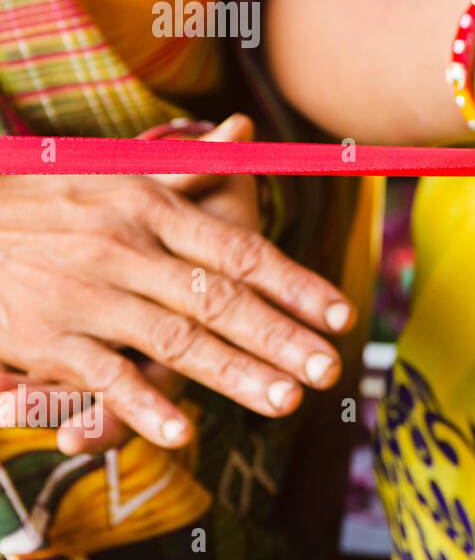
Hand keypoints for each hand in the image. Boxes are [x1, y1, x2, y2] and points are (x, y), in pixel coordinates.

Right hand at [0, 115, 355, 451]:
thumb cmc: (50, 200)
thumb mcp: (117, 174)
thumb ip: (188, 166)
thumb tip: (246, 129)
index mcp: (152, 210)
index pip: (240, 253)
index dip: (295, 285)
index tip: (342, 315)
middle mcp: (127, 250)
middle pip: (219, 300)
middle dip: (279, 337)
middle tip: (329, 370)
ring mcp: (88, 295)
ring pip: (174, 340)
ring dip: (232, 373)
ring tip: (285, 401)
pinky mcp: (48, 336)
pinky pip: (104, 375)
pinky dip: (140, 404)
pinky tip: (182, 430)